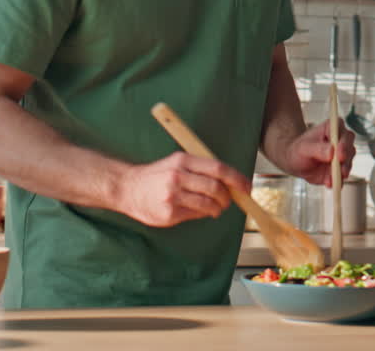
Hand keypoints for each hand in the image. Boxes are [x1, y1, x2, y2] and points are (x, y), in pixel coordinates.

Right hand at [117, 152, 250, 227]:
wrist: (127, 188)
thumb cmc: (156, 176)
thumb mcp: (176, 162)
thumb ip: (200, 168)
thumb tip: (229, 181)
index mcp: (182, 160)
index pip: (218, 169)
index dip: (236, 179)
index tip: (246, 187)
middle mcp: (178, 176)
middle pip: (216, 188)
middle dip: (227, 197)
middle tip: (228, 200)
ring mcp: (173, 196)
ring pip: (208, 204)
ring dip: (217, 208)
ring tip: (215, 208)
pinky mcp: (169, 213)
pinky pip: (196, 215)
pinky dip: (203, 214)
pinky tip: (198, 211)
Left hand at [279, 120, 354, 187]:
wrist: (296, 163)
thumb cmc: (299, 150)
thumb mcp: (303, 148)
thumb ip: (317, 149)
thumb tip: (331, 152)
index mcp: (331, 128)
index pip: (341, 129)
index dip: (342, 141)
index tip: (338, 152)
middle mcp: (340, 140)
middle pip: (349, 145)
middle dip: (346, 157)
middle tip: (340, 165)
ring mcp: (342, 155)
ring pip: (348, 161)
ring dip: (342, 170)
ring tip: (333, 178)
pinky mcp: (341, 169)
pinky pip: (342, 176)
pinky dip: (337, 181)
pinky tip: (329, 183)